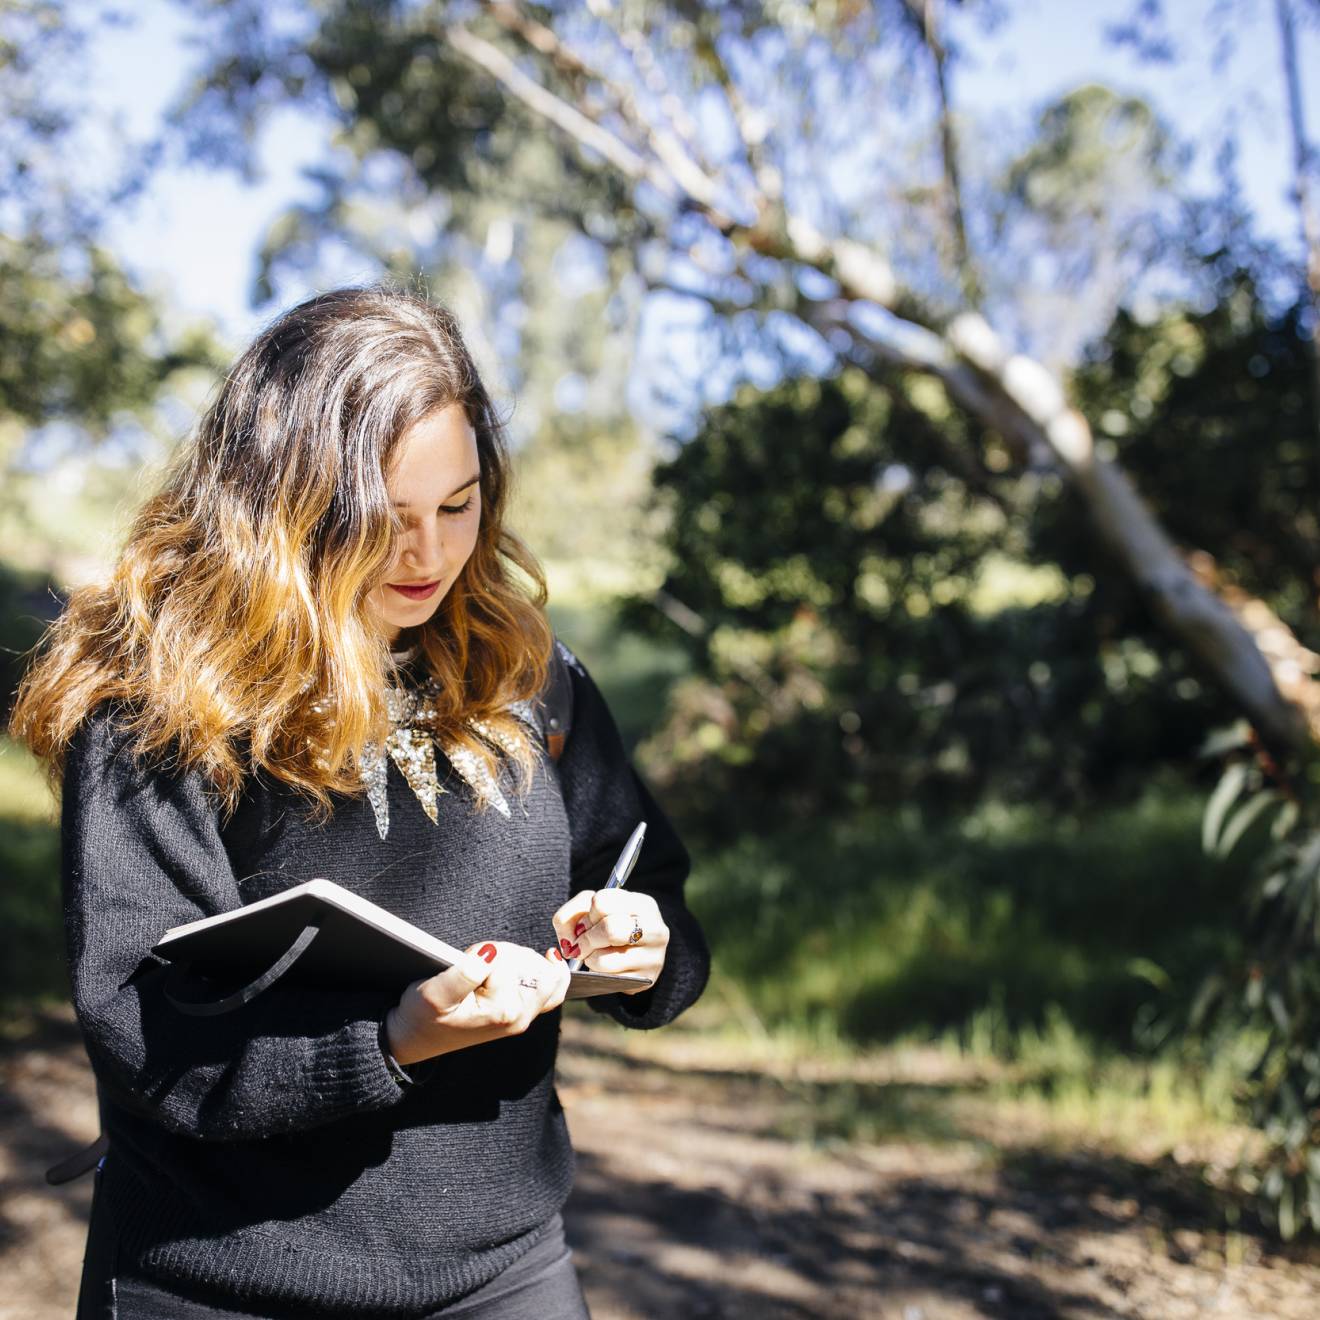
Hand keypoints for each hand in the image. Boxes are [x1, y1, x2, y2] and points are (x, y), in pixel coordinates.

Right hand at [384, 940, 570, 1064]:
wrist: (415, 1038)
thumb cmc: (422, 1016)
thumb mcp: (434, 994)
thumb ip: (464, 973)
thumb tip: (491, 954)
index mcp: (502, 1011)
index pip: (509, 960)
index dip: (486, 952)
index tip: (466, 961)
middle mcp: (519, 1017)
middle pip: (531, 963)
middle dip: (506, 953)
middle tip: (478, 963)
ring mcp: (523, 1016)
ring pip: (543, 970)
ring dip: (519, 958)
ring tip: (489, 968)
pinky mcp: (521, 1011)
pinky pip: (552, 988)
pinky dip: (553, 970)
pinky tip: (550, 957)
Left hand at [552, 889, 668, 992]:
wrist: (633, 953)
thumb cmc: (610, 925)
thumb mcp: (591, 910)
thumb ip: (570, 915)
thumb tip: (568, 940)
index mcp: (643, 904)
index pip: (603, 903)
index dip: (588, 915)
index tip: (587, 922)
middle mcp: (656, 929)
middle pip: (609, 930)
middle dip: (586, 939)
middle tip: (582, 944)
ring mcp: (654, 957)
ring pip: (604, 960)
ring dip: (589, 959)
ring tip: (594, 954)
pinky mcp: (645, 980)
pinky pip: (607, 980)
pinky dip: (597, 974)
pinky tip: (604, 967)